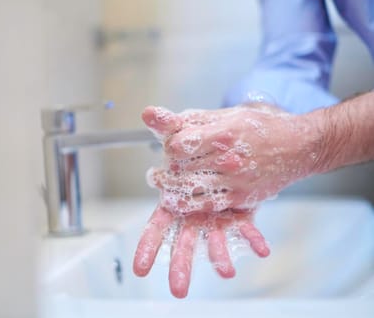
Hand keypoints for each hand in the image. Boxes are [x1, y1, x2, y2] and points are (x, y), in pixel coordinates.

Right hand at [133, 104, 313, 297]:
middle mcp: (195, 210)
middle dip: (180, 264)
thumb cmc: (207, 140)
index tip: (141, 267)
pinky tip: (261, 248)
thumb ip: (168, 125)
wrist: (244, 140)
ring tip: (224, 271)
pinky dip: (252, 238)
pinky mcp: (240, 210)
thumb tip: (147, 111)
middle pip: (184, 240)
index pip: (158, 223)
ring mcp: (217, 213)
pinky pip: (245, 227)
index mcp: (176, 197)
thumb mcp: (187, 130)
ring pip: (214, 240)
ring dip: (219, 256)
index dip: (149, 244)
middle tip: (177, 290)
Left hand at [142, 104, 317, 213]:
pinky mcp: (241, 198)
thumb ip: (188, 119)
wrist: (300, 148)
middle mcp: (230, 159)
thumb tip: (149, 114)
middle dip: (165, 169)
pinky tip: (176, 199)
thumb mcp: (227, 115)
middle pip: (182, 168)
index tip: (168, 146)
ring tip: (161, 182)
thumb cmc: (261, 127)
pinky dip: (186, 204)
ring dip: (169, 188)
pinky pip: (205, 205)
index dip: (169, 146)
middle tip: (156, 172)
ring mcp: (235, 181)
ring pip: (190, 189)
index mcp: (225, 133)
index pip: (181, 144)